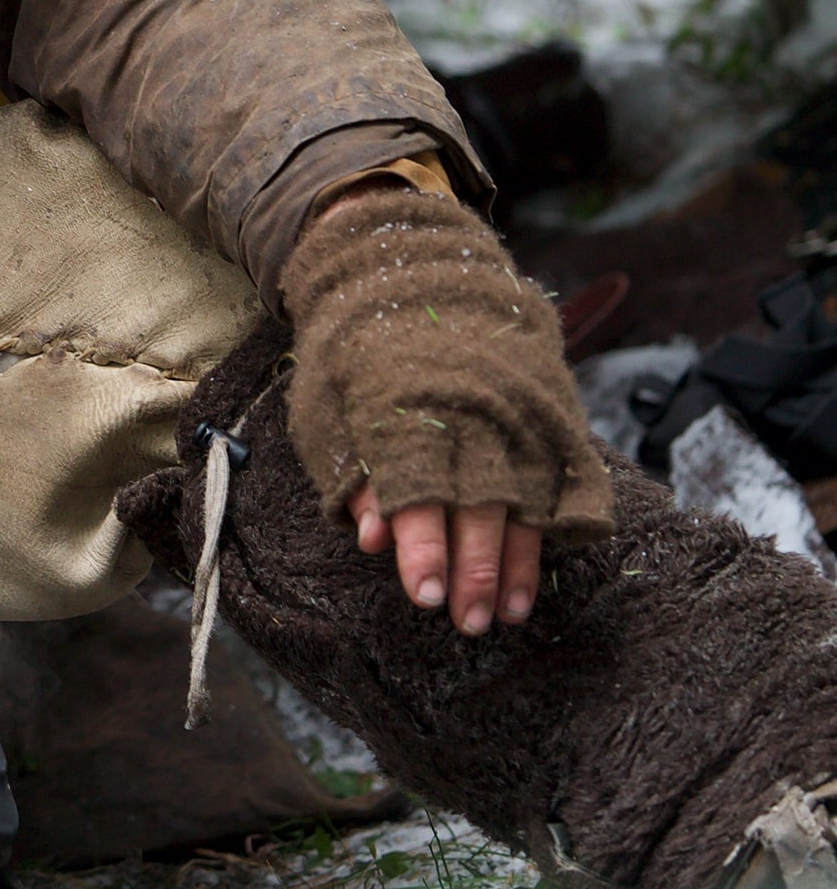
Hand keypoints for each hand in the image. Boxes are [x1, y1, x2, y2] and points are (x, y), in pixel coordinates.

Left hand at [280, 183, 612, 633]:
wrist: (415, 265)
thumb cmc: (355, 352)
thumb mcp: (328, 407)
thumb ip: (351, 473)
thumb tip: (373, 538)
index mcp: (405, 409)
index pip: (418, 490)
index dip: (423, 547)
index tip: (424, 596)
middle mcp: (467, 408)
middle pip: (477, 502)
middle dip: (474, 570)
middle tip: (469, 622)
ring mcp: (512, 404)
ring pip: (524, 492)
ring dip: (517, 560)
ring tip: (508, 614)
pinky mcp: (544, 401)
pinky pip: (561, 468)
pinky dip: (556, 521)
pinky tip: (549, 564)